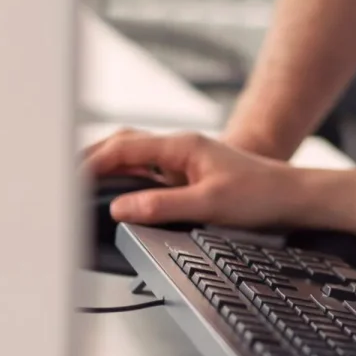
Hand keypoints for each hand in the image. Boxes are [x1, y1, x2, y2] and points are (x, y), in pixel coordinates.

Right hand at [83, 129, 311, 230]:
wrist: (294, 197)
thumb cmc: (262, 195)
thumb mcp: (210, 204)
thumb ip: (162, 206)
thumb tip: (121, 209)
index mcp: (180, 146)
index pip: (122, 148)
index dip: (89, 164)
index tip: (66, 182)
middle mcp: (178, 149)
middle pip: (122, 146)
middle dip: (89, 160)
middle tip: (61, 181)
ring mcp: (182, 161)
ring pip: (133, 158)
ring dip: (106, 169)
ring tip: (78, 188)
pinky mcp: (188, 176)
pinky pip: (146, 173)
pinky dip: (125, 181)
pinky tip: (117, 197)